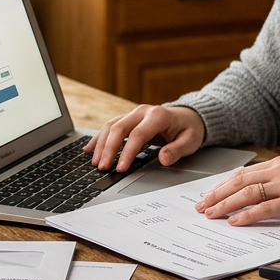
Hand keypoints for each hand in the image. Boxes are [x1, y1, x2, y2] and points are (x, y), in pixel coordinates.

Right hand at [85, 104, 204, 171]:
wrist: (189, 116)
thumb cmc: (189, 129)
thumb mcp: (190, 141)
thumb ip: (177, 150)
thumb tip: (163, 159)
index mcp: (158, 115)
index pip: (138, 134)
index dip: (127, 152)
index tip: (121, 168)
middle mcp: (143, 111)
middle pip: (119, 128)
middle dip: (108, 149)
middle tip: (103, 167)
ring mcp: (134, 113)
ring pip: (111, 126)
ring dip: (101, 144)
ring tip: (95, 162)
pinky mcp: (128, 118)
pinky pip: (110, 126)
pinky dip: (99, 138)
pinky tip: (89, 149)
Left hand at [194, 156, 279, 225]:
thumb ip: (278, 181)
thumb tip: (257, 194)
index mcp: (278, 164)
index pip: (242, 174)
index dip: (222, 185)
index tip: (208, 194)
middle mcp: (279, 171)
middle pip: (239, 181)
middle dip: (216, 194)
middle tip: (201, 206)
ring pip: (247, 193)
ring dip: (225, 204)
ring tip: (211, 214)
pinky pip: (265, 208)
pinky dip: (247, 215)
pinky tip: (235, 221)